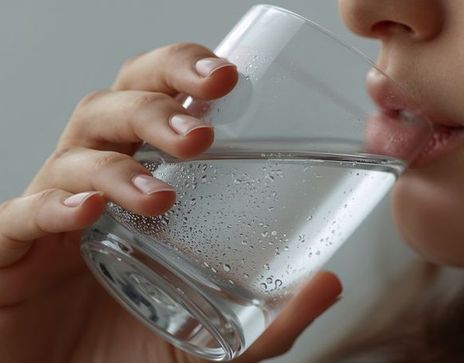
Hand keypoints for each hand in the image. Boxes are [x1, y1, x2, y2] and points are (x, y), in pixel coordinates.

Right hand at [0, 43, 341, 362]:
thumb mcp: (215, 335)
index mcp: (141, 184)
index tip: (229, 76)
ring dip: (121, 163)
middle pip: (115, 105)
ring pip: (75, 153)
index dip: (182, 77)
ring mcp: (53, 215)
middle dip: (157, 97)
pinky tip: (89, 211)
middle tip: (205, 119)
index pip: (157, 104)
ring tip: (164, 194)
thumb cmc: (134, 349)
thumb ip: (271, 318)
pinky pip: (23, 215)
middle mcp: (97, 185)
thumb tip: (330, 283)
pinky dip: (54, 206)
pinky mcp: (12, 253)